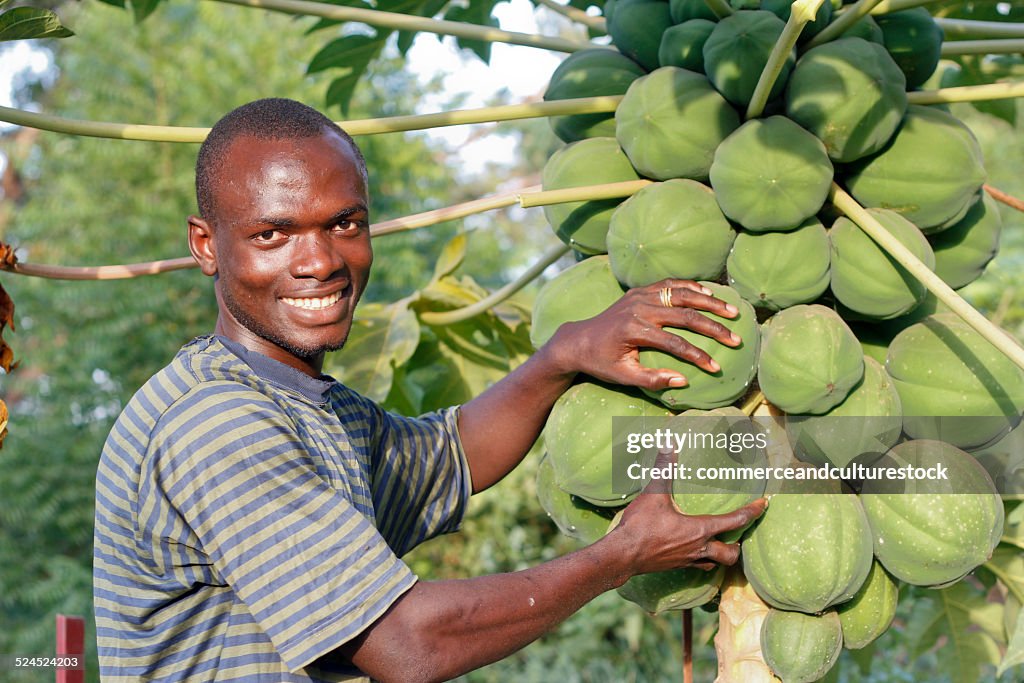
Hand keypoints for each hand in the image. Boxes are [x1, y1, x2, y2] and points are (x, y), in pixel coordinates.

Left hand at [546, 279, 742, 391]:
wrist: (578, 340)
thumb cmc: (601, 362)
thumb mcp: (622, 376)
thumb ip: (652, 380)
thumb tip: (683, 381)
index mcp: (634, 330)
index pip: (675, 343)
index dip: (698, 356)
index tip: (716, 367)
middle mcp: (638, 308)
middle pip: (684, 315)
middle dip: (713, 327)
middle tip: (735, 338)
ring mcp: (639, 296)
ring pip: (680, 294)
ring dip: (709, 301)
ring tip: (732, 310)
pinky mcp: (639, 291)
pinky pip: (669, 284)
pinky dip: (690, 286)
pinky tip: (709, 293)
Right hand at [609, 449, 766, 573]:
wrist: (623, 555)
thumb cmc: (641, 526)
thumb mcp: (653, 494)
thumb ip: (664, 469)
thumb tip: (668, 443)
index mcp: (699, 529)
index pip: (734, 521)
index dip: (752, 512)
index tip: (763, 504)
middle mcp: (698, 548)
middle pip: (730, 553)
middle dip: (738, 545)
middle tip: (738, 533)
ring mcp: (687, 560)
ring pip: (716, 564)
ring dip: (721, 555)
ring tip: (719, 544)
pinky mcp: (675, 566)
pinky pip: (697, 567)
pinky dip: (702, 560)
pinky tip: (694, 552)